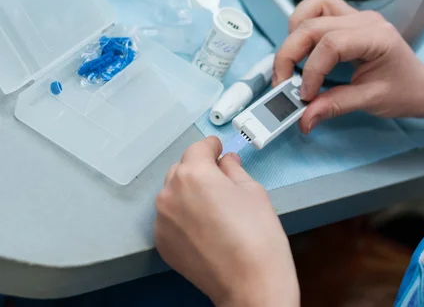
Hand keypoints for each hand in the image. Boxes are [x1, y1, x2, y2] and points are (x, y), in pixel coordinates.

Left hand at [154, 137, 299, 306]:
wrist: (250, 281)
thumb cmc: (257, 236)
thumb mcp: (253, 190)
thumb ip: (233, 169)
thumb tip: (226, 161)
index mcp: (194, 174)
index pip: (198, 148)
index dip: (211, 146)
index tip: (217, 148)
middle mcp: (170, 194)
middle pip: (182, 169)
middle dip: (199, 169)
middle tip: (220, 179)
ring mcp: (162, 220)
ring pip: (173, 194)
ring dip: (189, 193)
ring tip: (213, 207)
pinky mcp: (162, 243)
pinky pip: (170, 219)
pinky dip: (183, 217)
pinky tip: (205, 227)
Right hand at [273, 0, 423, 132]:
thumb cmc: (406, 92)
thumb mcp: (372, 102)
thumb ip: (335, 106)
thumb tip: (304, 118)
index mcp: (376, 37)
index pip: (330, 44)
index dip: (311, 70)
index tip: (304, 95)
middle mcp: (364, 20)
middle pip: (312, 25)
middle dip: (289, 53)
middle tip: (283, 83)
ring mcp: (356, 16)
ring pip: (312, 8)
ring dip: (295, 33)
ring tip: (292, 63)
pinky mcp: (349, 20)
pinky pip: (318, 10)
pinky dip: (303, 26)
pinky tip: (304, 50)